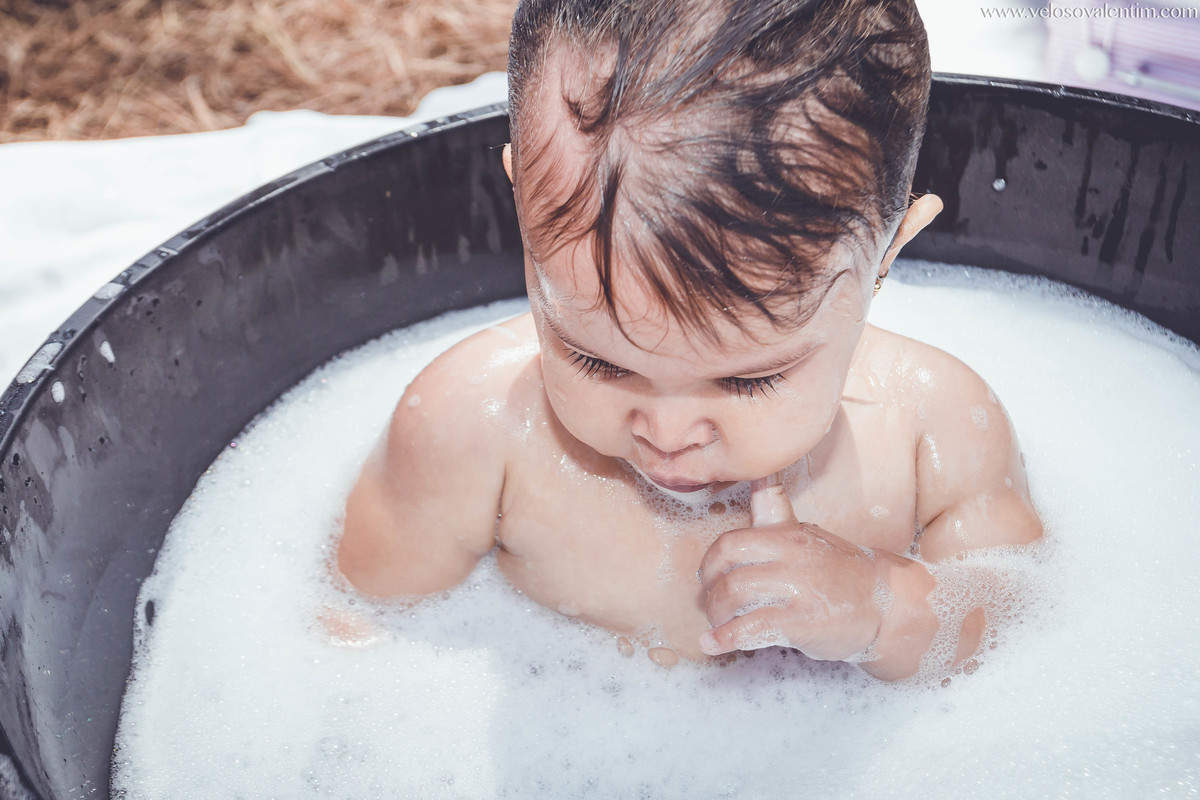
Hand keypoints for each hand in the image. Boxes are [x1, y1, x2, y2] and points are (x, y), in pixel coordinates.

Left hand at [697, 474, 883, 660]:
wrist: (886, 603)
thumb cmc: (842, 571)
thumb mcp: (807, 535)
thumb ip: (776, 514)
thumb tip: (757, 477)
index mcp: (788, 535)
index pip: (732, 541)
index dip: (710, 561)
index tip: (708, 576)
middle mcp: (790, 557)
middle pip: (728, 565)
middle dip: (709, 587)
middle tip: (710, 602)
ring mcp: (797, 589)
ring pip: (734, 594)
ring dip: (716, 613)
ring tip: (718, 624)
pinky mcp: (802, 621)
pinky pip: (752, 627)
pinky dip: (725, 638)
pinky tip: (713, 645)